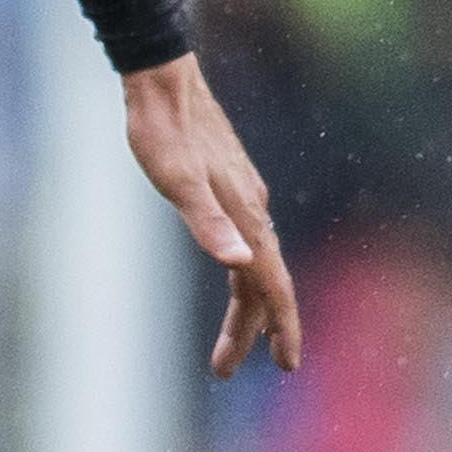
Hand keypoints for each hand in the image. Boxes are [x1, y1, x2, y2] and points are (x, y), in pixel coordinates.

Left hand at [126, 53, 303, 378]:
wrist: (164, 80)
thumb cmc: (163, 131)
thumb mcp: (176, 182)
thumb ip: (206, 223)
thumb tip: (238, 264)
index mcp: (246, 217)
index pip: (272, 284)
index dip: (282, 326)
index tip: (288, 364)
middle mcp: (253, 211)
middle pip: (260, 284)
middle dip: (249, 331)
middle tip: (224, 371)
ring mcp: (244, 198)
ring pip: (251, 264)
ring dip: (241, 308)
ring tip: (222, 347)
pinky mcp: (230, 186)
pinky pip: (245, 242)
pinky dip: (240, 273)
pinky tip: (232, 273)